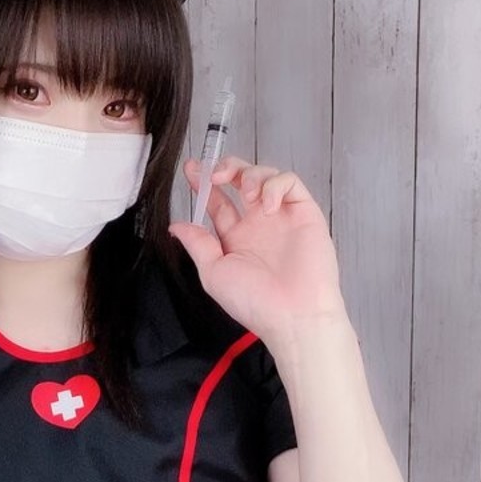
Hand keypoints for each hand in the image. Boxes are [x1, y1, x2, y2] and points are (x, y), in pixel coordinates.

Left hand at [169, 157, 345, 344]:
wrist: (292, 315)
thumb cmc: (255, 302)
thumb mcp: (213, 273)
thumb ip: (197, 244)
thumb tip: (176, 226)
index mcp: (236, 238)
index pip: (218, 202)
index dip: (203, 183)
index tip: (191, 169)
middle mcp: (258, 224)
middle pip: (241, 180)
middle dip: (227, 167)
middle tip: (216, 174)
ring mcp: (281, 217)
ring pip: (266, 175)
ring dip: (251, 175)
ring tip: (247, 194)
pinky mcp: (304, 213)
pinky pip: (290, 183)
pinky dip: (276, 184)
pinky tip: (268, 205)